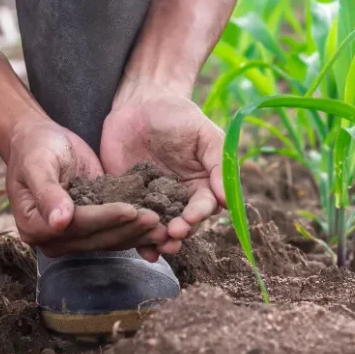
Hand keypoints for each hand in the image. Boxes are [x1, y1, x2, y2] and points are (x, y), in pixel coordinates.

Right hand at [6, 115, 165, 256]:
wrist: (40, 141)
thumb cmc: (35, 148)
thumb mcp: (38, 164)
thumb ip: (47, 192)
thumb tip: (59, 222)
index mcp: (35, 226)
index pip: (77, 226)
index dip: (105, 218)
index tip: (131, 209)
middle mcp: (54, 238)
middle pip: (97, 238)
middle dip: (128, 229)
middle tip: (156, 219)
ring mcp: (74, 236)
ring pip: (110, 240)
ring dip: (137, 234)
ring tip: (163, 226)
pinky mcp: (92, 227)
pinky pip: (116, 232)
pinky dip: (136, 230)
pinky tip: (158, 226)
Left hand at [101, 83, 225, 255]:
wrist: (139, 104)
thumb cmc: (177, 115)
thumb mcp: (203, 133)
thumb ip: (218, 162)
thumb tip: (226, 198)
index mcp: (201, 184)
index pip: (205, 206)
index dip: (199, 214)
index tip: (192, 218)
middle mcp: (179, 198)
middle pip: (184, 223)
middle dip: (180, 231)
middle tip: (172, 234)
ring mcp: (153, 201)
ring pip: (159, 228)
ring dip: (160, 240)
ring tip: (157, 246)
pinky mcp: (128, 200)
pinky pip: (132, 222)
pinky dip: (135, 237)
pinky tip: (139, 250)